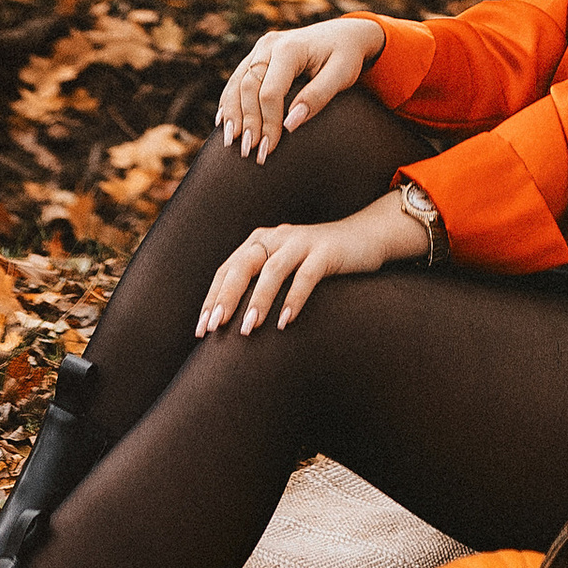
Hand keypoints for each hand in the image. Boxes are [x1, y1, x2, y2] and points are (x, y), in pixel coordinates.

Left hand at [198, 190, 429, 335]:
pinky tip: (286, 321)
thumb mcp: (285, 270)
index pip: (227, 269)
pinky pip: (307, 275)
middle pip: (243, 265)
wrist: (365, 237)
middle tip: (216, 327)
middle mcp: (276, 238)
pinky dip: (294, 297)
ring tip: (248, 329)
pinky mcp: (327, 250)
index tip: (201, 330)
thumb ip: (262, 286)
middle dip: (226, 297)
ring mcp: (302, 242)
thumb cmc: (318, 263)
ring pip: (272, 269)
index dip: (213, 298)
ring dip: (258, 299)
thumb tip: (233, 325)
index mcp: (260, 242)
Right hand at [214, 15, 386, 163]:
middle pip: (248, 87)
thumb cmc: (346, 56)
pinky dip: (229, 101)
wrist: (344, 34)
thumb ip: (317, 97)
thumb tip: (290, 125)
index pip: (270, 91)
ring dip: (231, 114)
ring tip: (229, 144)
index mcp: (291, 47)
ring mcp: (260, 48)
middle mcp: (270, 44)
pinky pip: (237, 79)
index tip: (269, 149)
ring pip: (237, 83)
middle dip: (247, 122)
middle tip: (248, 153)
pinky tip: (223, 122)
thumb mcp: (342, 75)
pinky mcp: (257, 55)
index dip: (267, 122)